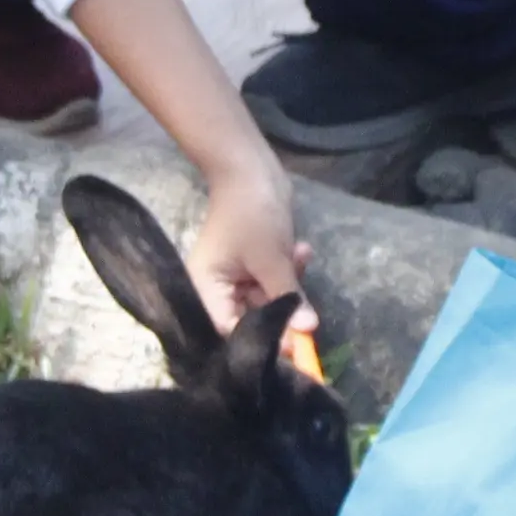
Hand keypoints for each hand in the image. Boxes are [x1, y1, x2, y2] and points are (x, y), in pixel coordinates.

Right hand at [181, 158, 314, 335]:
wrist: (252, 169)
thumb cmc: (252, 213)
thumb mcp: (271, 259)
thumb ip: (288, 296)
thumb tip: (308, 331)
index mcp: (206, 290)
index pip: (230, 331)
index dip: (261, 341)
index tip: (294, 346)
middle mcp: (217, 290)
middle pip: (251, 320)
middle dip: (282, 308)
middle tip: (309, 311)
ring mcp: (236, 279)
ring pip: (269, 300)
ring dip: (290, 283)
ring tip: (298, 254)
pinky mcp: (254, 268)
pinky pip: (275, 282)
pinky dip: (289, 270)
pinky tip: (300, 249)